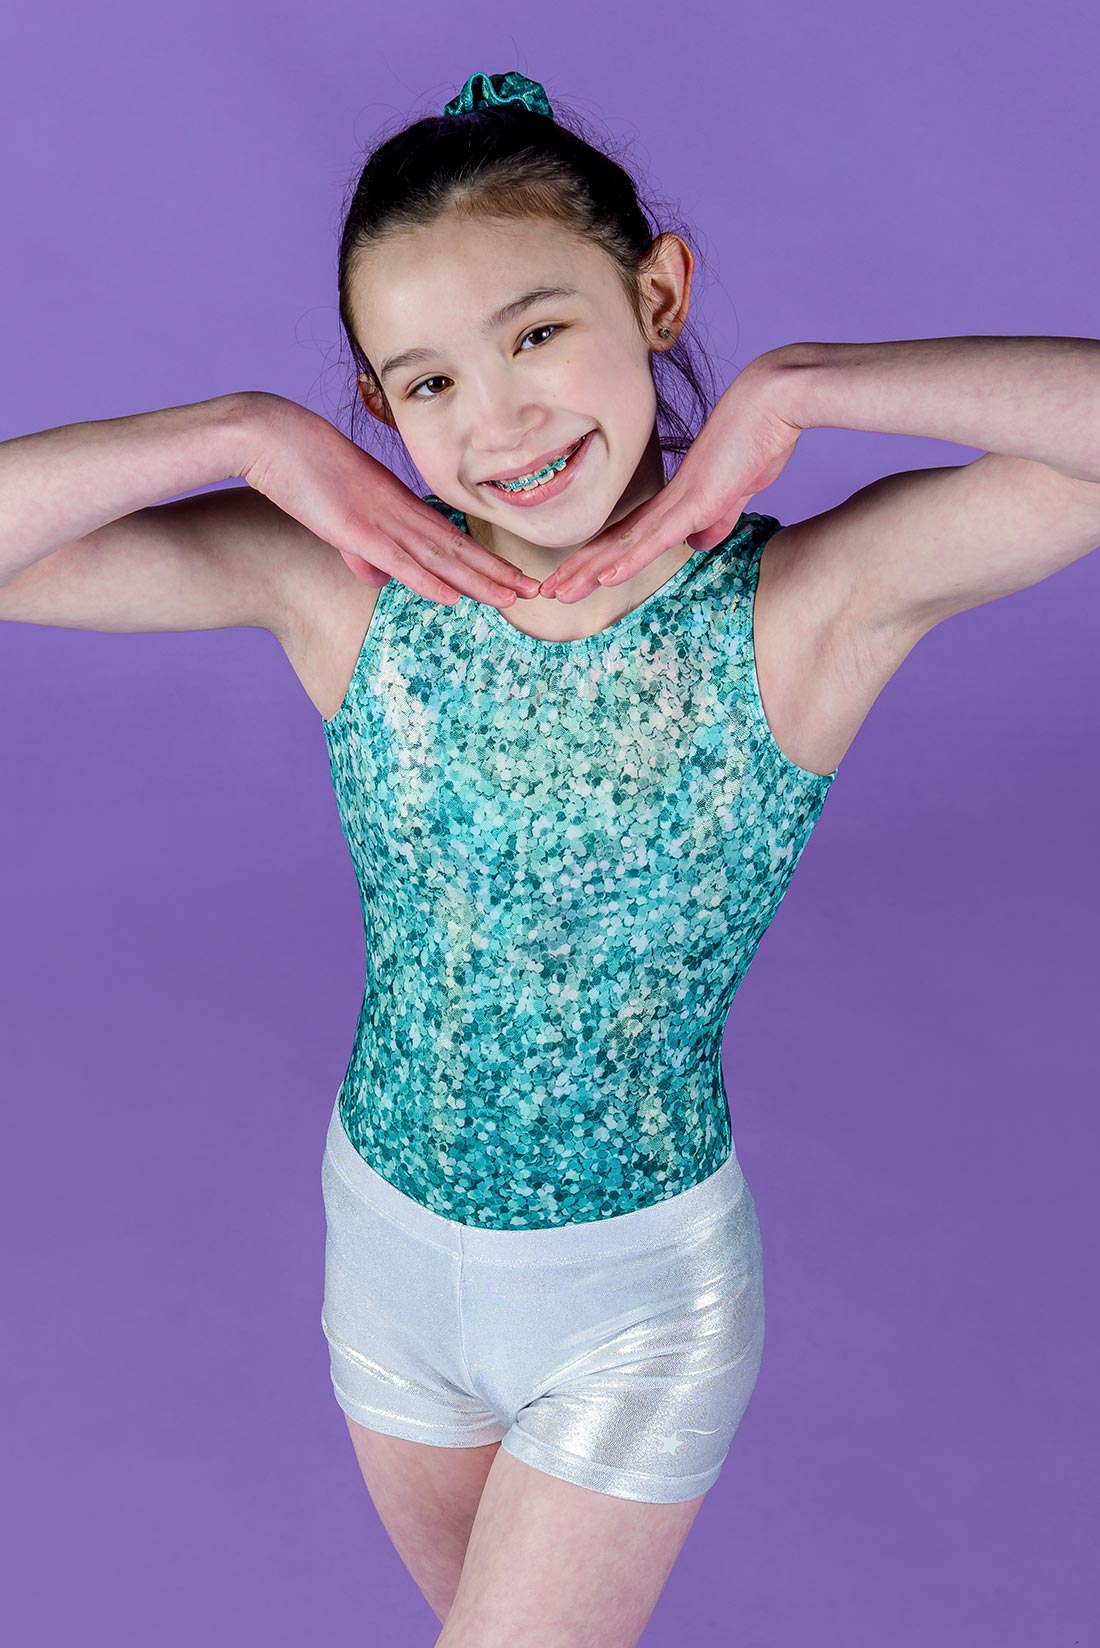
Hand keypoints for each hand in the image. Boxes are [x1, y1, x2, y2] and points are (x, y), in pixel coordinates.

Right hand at [237, 392, 541, 605]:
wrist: (274, 435)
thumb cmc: (300, 467)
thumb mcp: (336, 515)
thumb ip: (358, 548)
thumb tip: (374, 578)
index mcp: (397, 504)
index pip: (451, 539)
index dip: (485, 561)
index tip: (514, 577)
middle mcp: (399, 512)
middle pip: (458, 549)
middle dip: (499, 573)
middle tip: (537, 590)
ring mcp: (381, 520)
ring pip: (441, 558)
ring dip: (479, 581)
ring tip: (516, 597)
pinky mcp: (357, 530)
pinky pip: (400, 560)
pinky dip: (429, 580)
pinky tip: (455, 596)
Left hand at [538, 358, 803, 601]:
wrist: (771, 402)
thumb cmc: (758, 439)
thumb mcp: (737, 492)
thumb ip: (717, 519)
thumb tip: (698, 544)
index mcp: (676, 500)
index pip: (629, 536)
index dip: (601, 559)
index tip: (576, 577)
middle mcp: (668, 500)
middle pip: (615, 541)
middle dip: (580, 569)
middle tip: (548, 591)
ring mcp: (679, 501)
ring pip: (624, 543)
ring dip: (589, 571)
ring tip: (557, 592)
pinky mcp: (696, 501)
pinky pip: (656, 537)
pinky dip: (629, 559)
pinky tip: (605, 578)